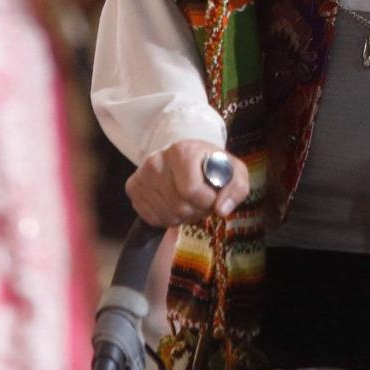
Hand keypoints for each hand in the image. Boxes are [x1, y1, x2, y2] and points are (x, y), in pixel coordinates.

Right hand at [126, 140, 247, 227]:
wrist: (184, 155)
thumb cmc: (210, 165)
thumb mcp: (233, 171)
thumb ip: (237, 189)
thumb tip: (222, 210)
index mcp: (182, 151)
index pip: (192, 191)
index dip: (207, 202)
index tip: (213, 196)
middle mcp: (157, 160)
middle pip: (179, 206)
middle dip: (196, 211)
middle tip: (201, 200)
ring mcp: (142, 175)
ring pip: (166, 215)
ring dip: (182, 216)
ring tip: (188, 201)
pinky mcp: (132, 187)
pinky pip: (152, 218)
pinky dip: (166, 218)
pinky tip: (173, 203)